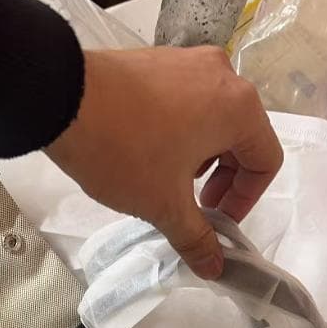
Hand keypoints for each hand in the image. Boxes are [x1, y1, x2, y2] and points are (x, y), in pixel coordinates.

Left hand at [46, 47, 282, 278]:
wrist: (61, 99)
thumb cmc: (124, 151)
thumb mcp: (164, 204)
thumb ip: (197, 237)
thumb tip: (215, 267)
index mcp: (238, 107)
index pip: (265, 161)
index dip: (245, 201)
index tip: (216, 222)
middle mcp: (222, 75)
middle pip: (241, 138)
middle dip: (222, 181)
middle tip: (193, 208)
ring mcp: (187, 62)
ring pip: (211, 120)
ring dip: (198, 158)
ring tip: (166, 182)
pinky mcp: (157, 60)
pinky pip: (184, 102)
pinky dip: (178, 133)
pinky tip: (145, 154)